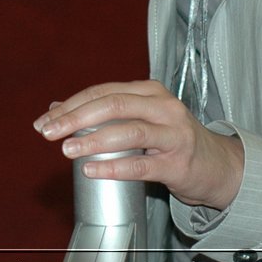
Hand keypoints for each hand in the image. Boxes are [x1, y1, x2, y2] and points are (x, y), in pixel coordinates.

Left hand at [33, 80, 243, 208]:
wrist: (217, 166)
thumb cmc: (172, 140)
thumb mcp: (140, 118)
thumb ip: (104, 112)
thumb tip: (56, 108)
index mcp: (149, 91)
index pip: (103, 92)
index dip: (70, 105)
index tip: (44, 122)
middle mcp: (163, 107)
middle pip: (113, 105)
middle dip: (75, 118)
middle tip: (48, 133)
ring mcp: (173, 134)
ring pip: (128, 131)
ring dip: (92, 140)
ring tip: (67, 150)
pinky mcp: (178, 163)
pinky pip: (141, 166)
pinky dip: (113, 167)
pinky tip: (91, 170)